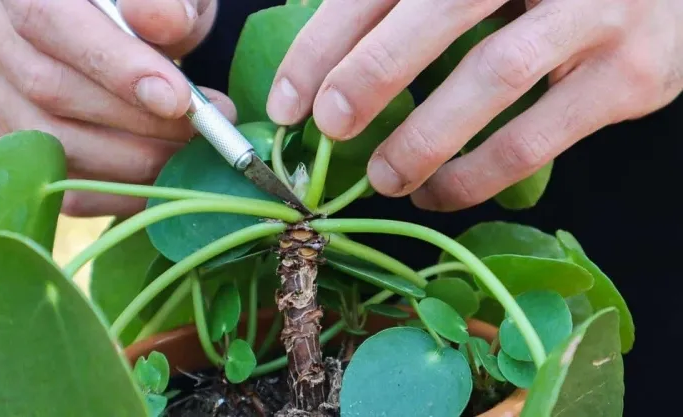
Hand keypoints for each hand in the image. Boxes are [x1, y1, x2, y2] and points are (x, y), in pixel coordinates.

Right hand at [0, 0, 233, 216]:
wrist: (134, 31)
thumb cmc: (154, 5)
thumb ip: (164, 0)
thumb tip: (163, 22)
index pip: (49, 21)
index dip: (114, 66)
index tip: (176, 101)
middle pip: (48, 92)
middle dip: (137, 123)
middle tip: (203, 130)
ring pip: (53, 145)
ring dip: (134, 161)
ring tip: (192, 149)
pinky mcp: (16, 142)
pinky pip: (61, 185)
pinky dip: (121, 192)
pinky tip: (164, 178)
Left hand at [267, 0, 682, 210]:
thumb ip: (409, 10)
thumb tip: (325, 68)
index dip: (324, 43)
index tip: (286, 102)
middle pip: (440, 9)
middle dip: (372, 73)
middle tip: (328, 126)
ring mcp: (595, 12)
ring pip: (492, 75)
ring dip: (424, 137)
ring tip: (382, 178)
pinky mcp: (629, 76)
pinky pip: (537, 136)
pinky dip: (478, 173)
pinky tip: (440, 193)